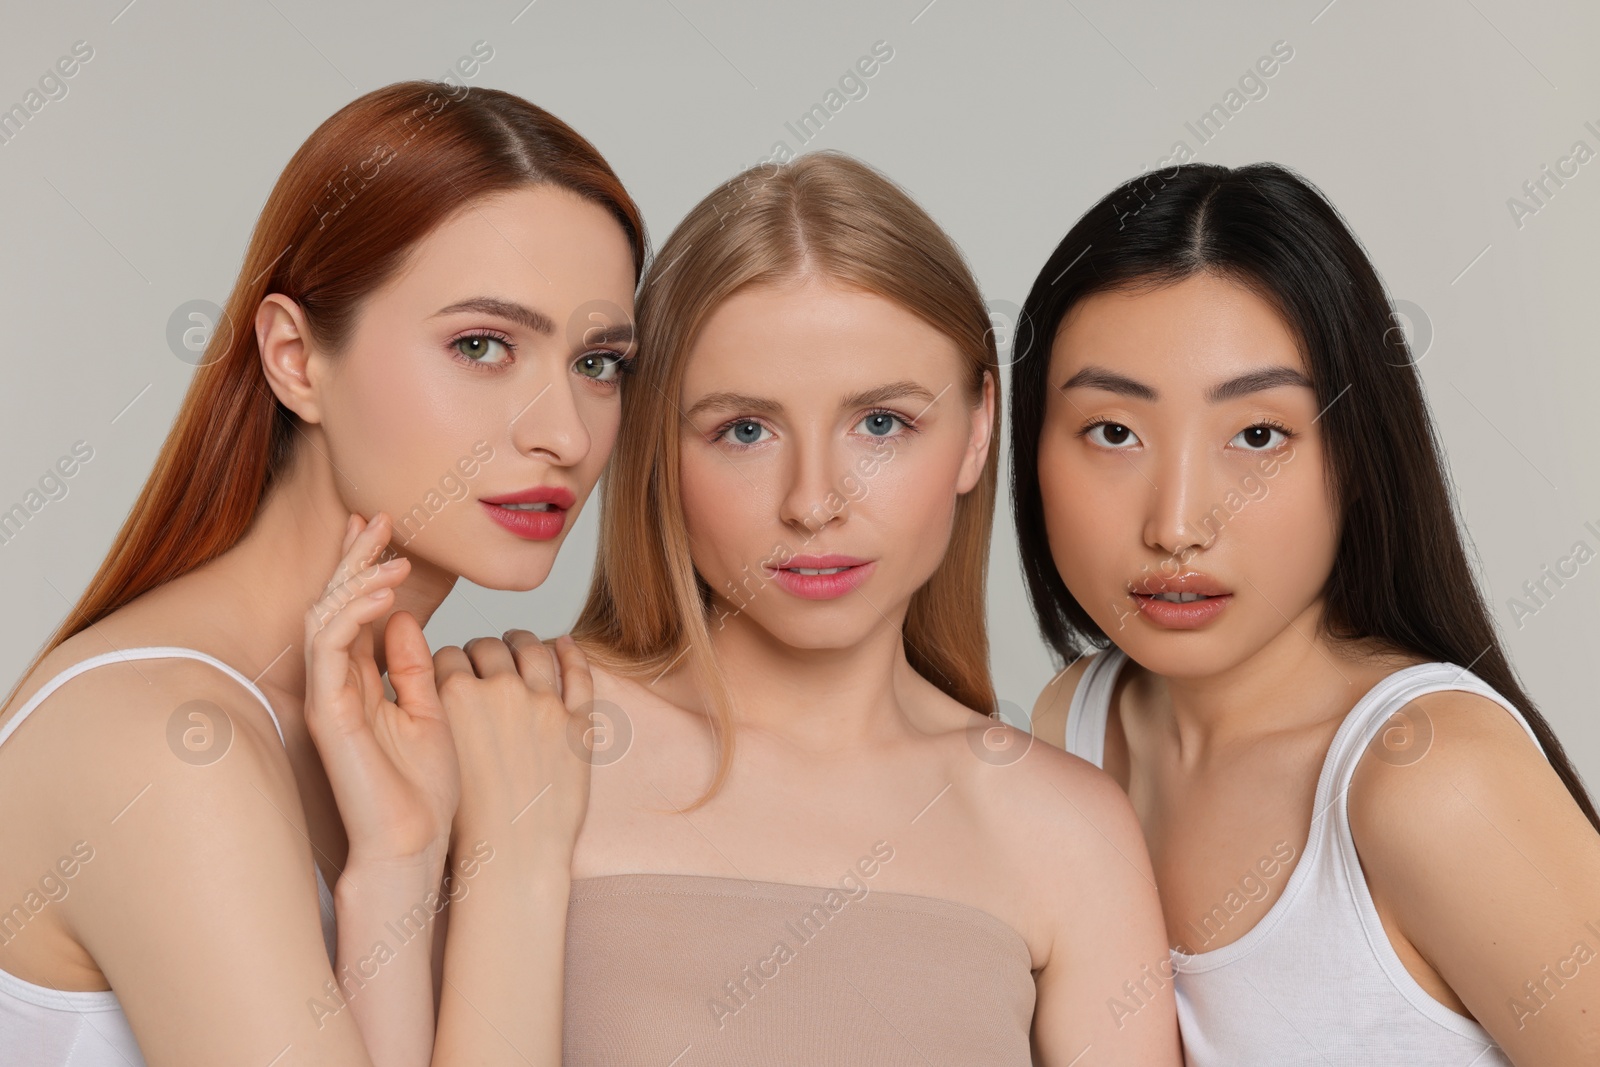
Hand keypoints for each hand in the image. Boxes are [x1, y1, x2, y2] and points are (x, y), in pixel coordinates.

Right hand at [303, 512, 459, 868]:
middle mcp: (340, 684)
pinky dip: (351, 617)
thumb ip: (412, 667)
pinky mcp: (328, 713)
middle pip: (335, 604)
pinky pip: (329, 651)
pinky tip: (379, 596)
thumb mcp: (429, 711)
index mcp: (364, 681)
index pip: (357, 610)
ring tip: (392, 558)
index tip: (387, 529)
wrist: (416, 843)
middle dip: (354, 558)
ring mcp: (330, 697)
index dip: (366, 567)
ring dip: (356, 580)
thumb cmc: (424, 788)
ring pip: (325, 619)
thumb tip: (400, 618)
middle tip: (378, 517)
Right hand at [433, 630, 594, 868]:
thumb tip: (431, 689)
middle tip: (481, 656)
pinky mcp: (578, 723)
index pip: (446, 655)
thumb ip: (432, 715)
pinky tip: (566, 644)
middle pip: (488, 648)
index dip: (447, 662)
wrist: (514, 858)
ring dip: (522, 641)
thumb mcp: (435, 756)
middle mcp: (501, 690)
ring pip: (533, 650)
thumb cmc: (467, 821)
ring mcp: (545, 704)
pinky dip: (572, 653)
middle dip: (481, 650)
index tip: (451, 669)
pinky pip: (579, 675)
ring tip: (518, 642)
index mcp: (456, 697)